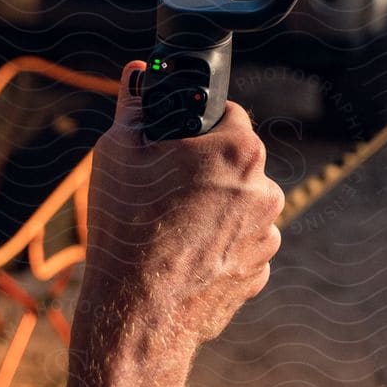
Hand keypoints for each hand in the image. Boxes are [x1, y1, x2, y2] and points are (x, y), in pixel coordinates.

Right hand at [78, 62, 284, 357]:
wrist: (136, 315)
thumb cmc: (127, 225)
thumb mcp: (119, 151)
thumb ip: (136, 105)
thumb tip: (139, 71)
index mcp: (239, 149)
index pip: (227, 113)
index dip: (196, 124)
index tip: (172, 142)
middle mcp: (265, 188)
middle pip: (235, 159)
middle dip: (204, 166)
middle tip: (163, 186)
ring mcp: (267, 234)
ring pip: (239, 202)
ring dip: (214, 206)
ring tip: (168, 226)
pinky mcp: (260, 270)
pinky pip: (239, 242)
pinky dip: (217, 244)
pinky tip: (182, 255)